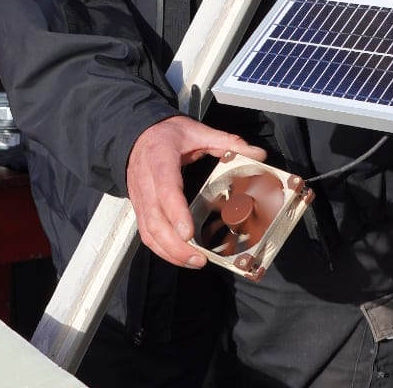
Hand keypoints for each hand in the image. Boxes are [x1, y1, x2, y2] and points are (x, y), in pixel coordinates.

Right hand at [125, 115, 265, 268]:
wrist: (135, 135)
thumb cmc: (164, 134)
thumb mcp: (196, 131)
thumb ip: (226, 142)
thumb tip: (257, 154)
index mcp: (160, 159)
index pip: (165, 188)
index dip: (175, 212)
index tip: (188, 231)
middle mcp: (146, 181)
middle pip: (154, 218)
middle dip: (175, 244)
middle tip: (198, 257)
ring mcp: (140, 197)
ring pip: (148, 230)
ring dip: (169, 251)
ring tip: (194, 261)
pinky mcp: (140, 207)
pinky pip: (145, 233)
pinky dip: (161, 249)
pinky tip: (179, 257)